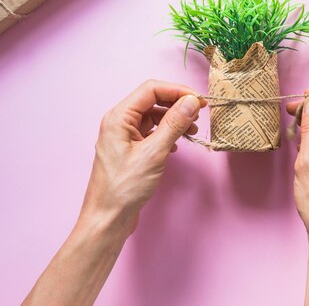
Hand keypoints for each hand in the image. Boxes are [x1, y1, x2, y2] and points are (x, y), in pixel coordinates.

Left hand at [80, 79, 205, 235]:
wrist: (108, 218)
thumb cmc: (124, 189)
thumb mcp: (154, 153)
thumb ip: (174, 124)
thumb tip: (191, 102)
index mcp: (119, 117)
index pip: (151, 89)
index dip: (177, 91)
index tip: (199, 100)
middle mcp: (119, 122)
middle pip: (153, 100)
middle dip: (177, 104)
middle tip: (200, 113)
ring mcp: (124, 136)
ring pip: (154, 116)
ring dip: (175, 120)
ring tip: (192, 131)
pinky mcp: (130, 149)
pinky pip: (152, 131)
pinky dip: (167, 133)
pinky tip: (177, 144)